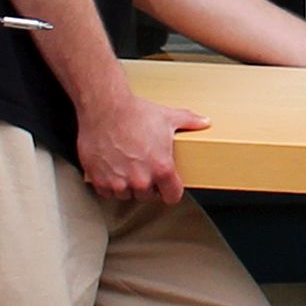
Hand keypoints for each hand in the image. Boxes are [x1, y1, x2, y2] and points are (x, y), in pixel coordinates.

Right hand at [74, 85, 203, 206]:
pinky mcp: (100, 182)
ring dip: (128, 185)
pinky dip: (109, 184)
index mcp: (161, 169)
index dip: (171, 190)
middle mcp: (141, 180)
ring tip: (127, 165)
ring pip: (128, 195)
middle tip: (144, 166)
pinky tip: (112, 167)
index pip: (172, 196)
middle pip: (149, 196)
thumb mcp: (168, 117)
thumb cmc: (134, 113)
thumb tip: (204, 122)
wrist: (104, 108)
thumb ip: (190, 122)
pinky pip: (108, 193)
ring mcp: (119, 183)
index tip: (168, 185)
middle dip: (148, 184)